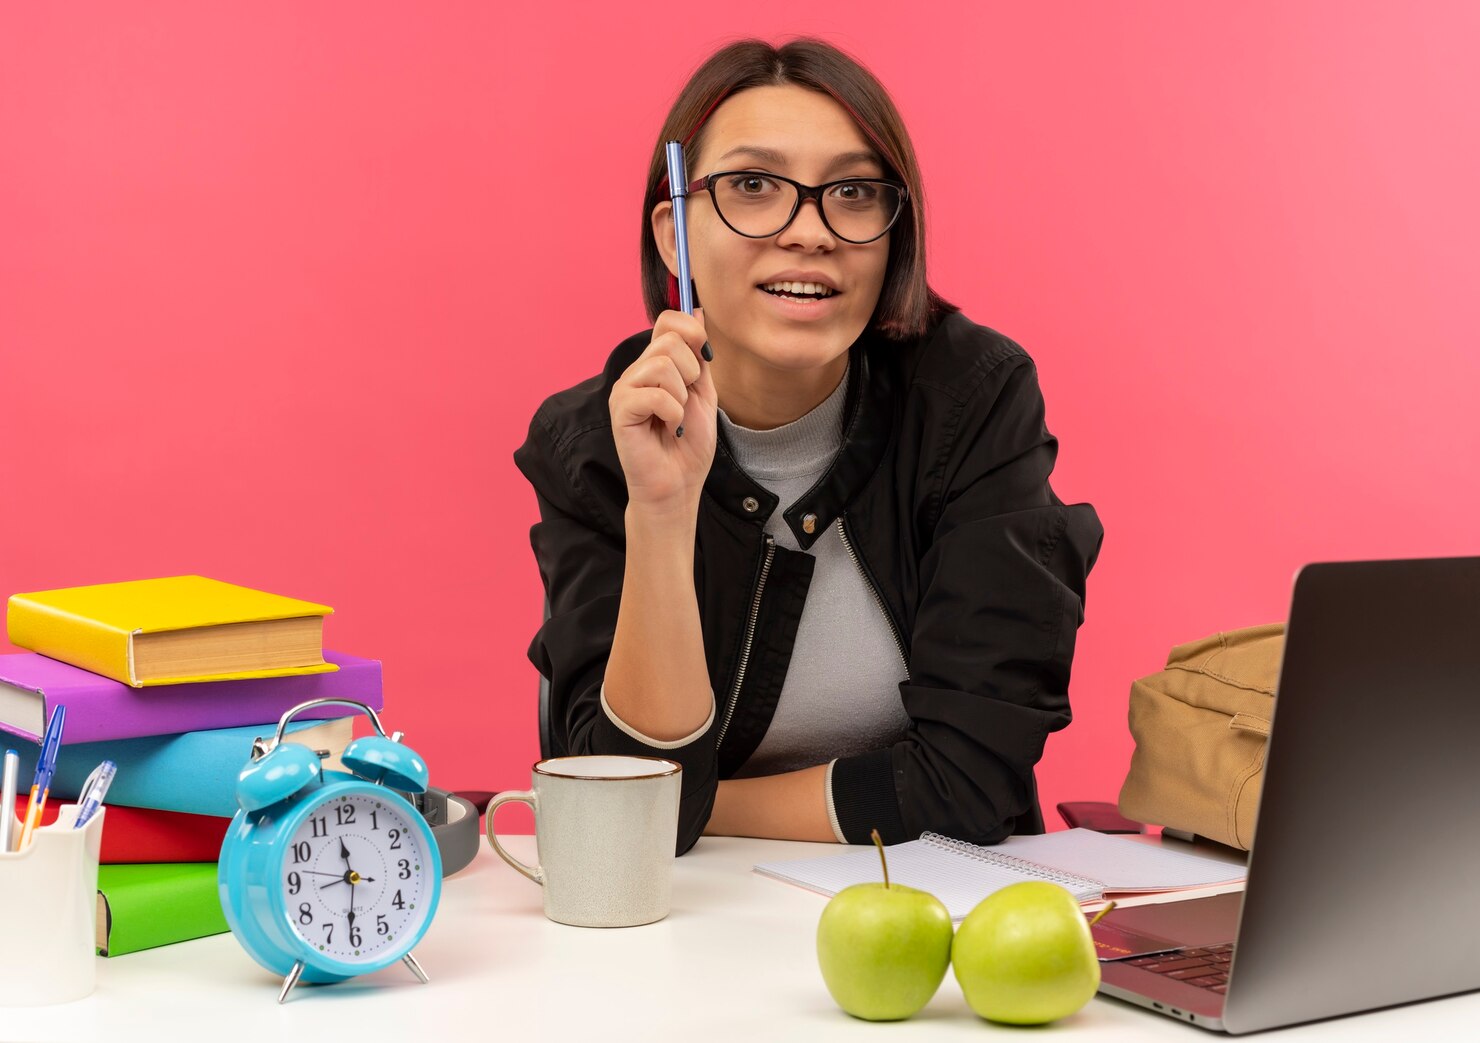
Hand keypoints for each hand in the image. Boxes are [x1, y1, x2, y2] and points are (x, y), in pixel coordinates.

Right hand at [608, 308, 716, 515]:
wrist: (678, 485)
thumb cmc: (689, 445)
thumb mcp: (704, 392)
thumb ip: (700, 355)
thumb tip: (699, 312)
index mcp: (655, 364)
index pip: (668, 320)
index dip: (691, 331)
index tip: (704, 358)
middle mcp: (636, 372)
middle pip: (669, 341)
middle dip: (691, 373)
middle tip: (685, 402)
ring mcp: (625, 390)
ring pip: (661, 364)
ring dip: (681, 396)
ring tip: (676, 418)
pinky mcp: (620, 410)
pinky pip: (654, 394)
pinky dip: (673, 413)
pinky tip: (669, 428)